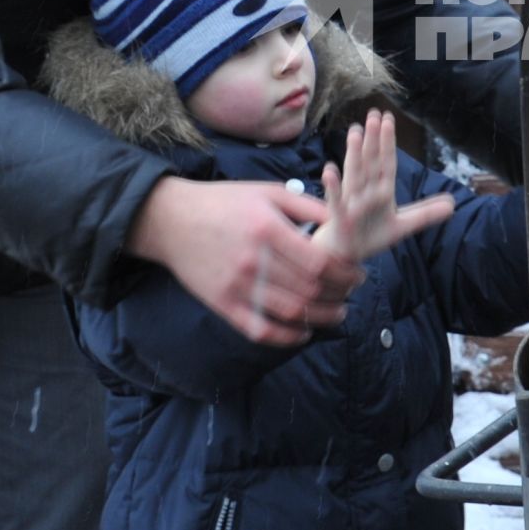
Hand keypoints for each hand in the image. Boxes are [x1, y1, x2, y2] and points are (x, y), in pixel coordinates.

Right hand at [126, 176, 359, 345]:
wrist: (171, 220)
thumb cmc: (225, 202)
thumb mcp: (268, 192)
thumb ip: (307, 206)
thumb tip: (345, 220)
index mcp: (267, 229)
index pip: (319, 262)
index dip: (345, 273)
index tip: (358, 273)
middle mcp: (253, 261)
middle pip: (310, 289)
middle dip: (340, 294)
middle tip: (351, 292)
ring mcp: (237, 286)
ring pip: (291, 313)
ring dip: (322, 317)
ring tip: (338, 312)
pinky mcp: (223, 304)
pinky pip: (261, 330)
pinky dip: (288, 337)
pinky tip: (305, 332)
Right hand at [317, 110, 454, 262]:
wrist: (347, 255)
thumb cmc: (371, 235)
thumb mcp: (403, 225)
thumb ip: (426, 213)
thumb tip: (453, 204)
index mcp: (382, 190)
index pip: (387, 162)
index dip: (389, 141)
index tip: (389, 119)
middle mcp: (366, 190)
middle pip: (372, 161)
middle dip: (374, 139)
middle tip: (374, 114)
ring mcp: (352, 202)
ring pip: (355, 175)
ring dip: (355, 154)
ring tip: (355, 132)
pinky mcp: (341, 217)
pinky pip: (336, 200)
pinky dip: (333, 186)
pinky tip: (329, 171)